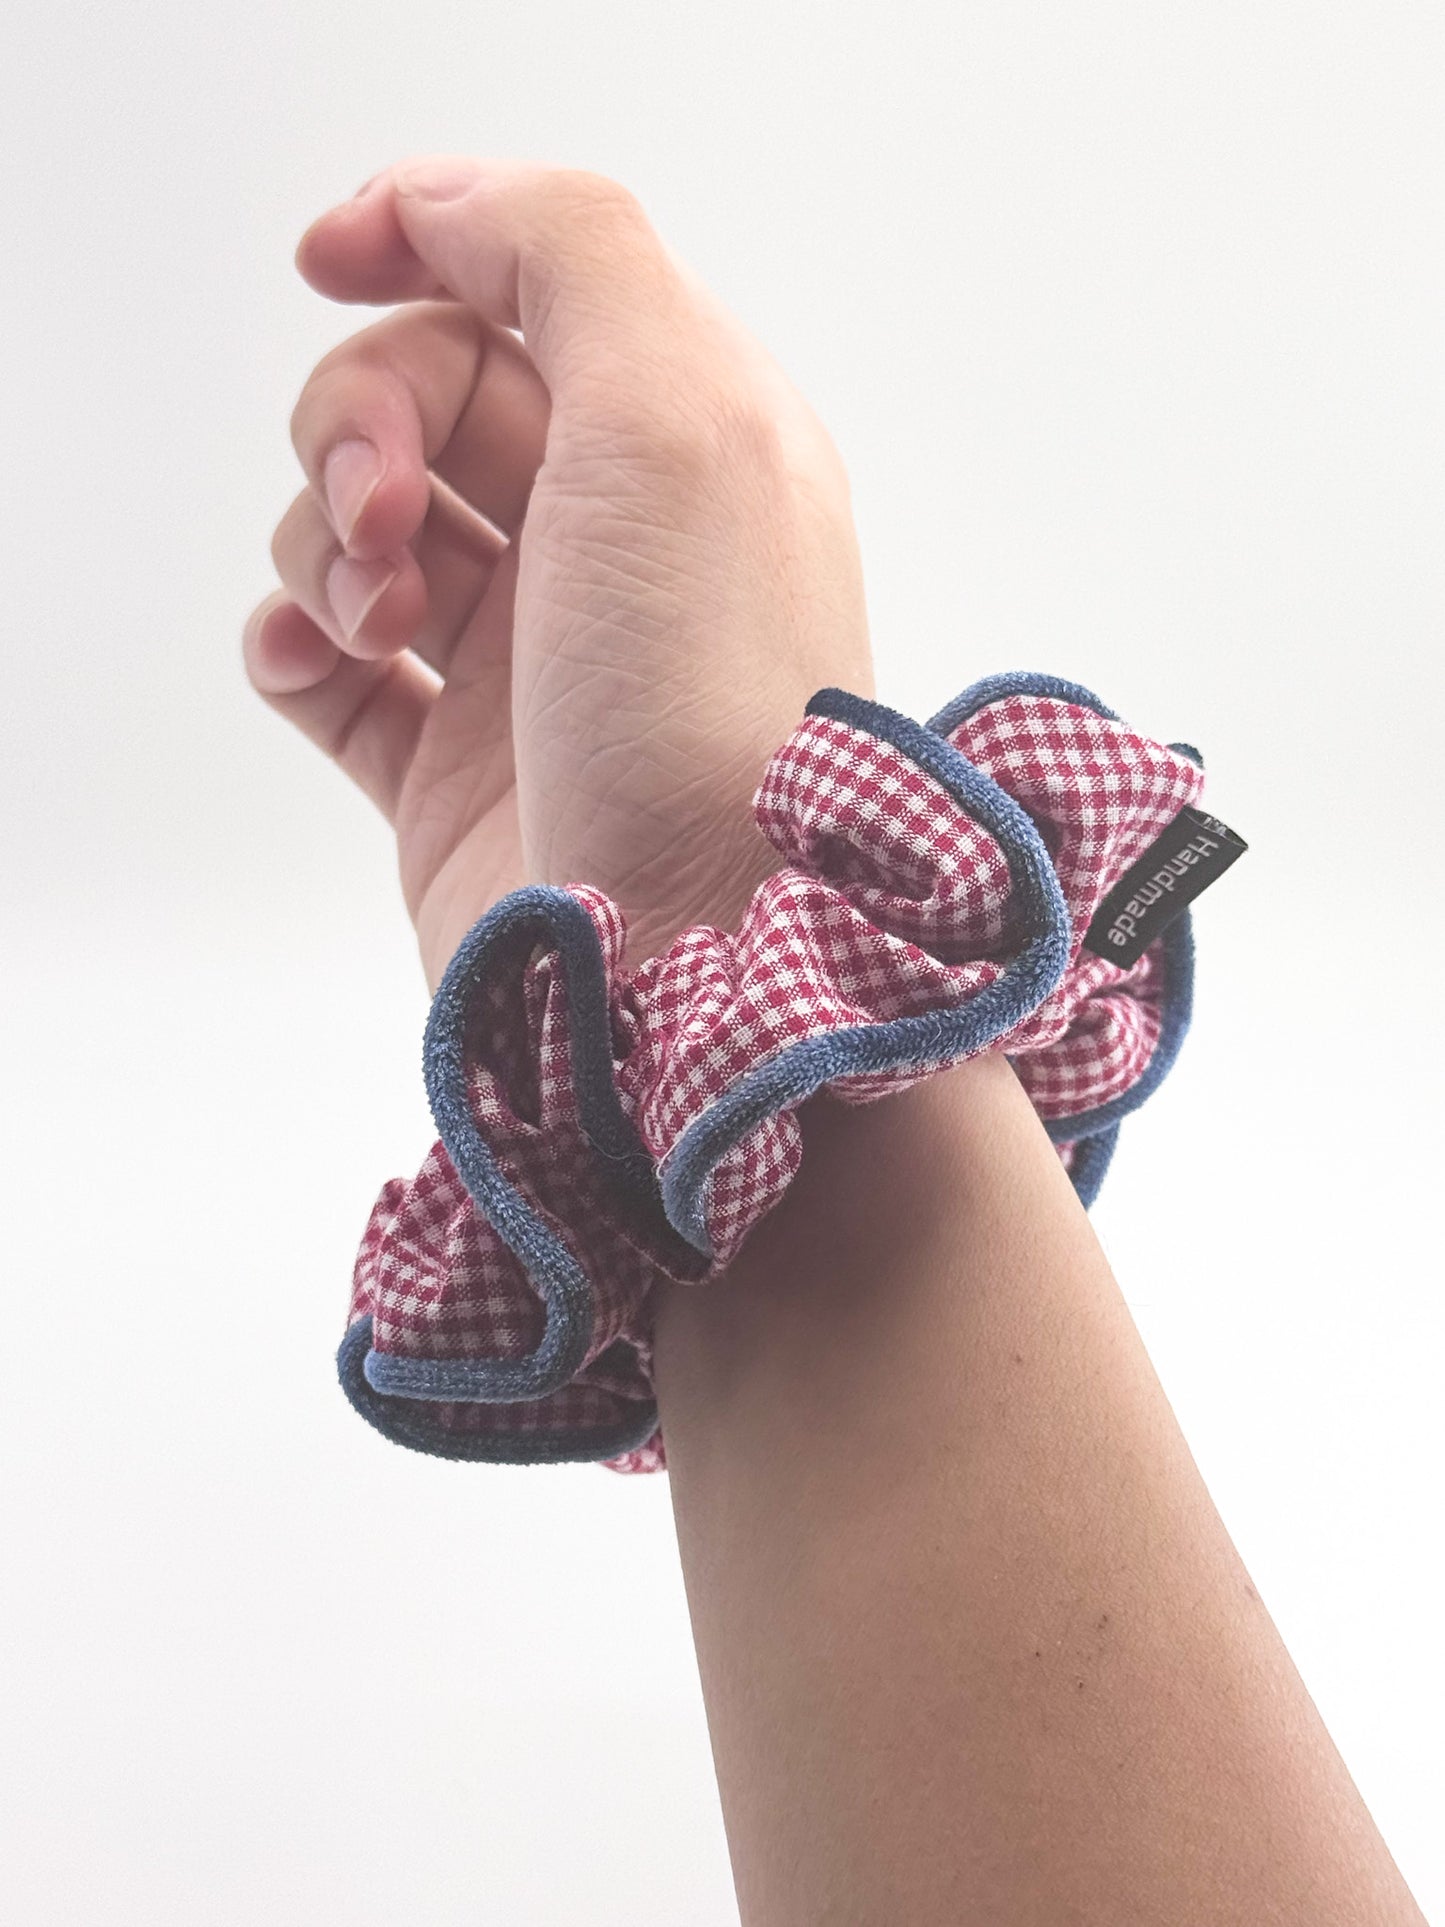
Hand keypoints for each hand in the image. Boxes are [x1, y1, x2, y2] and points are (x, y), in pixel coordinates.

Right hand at [243, 156, 872, 992]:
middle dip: (365, 420)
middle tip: (386, 511)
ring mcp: (523, 660)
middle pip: (423, 399)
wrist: (692, 964)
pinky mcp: (447, 767)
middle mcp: (608, 543)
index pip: (527, 287)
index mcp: (684, 441)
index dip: (419, 242)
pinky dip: (292, 640)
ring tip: (372, 614)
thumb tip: (440, 204)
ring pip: (358, 525)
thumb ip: (569, 247)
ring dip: (323, 538)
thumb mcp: (675, 411)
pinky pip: (323, 661)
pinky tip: (317, 662)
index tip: (328, 258)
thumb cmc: (702, 700)